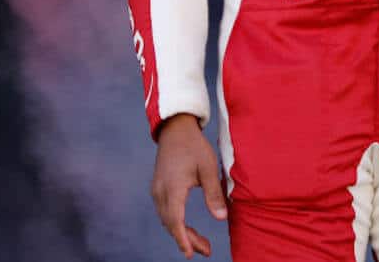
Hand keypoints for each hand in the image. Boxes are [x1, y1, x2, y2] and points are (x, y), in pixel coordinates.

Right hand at [151, 114, 228, 257]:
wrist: (175, 129)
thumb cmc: (194, 146)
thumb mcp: (208, 167)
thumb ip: (213, 193)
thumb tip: (221, 218)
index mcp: (173, 188)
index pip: (176, 221)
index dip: (183, 239)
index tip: (190, 254)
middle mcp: (160, 191)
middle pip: (171, 224)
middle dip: (187, 240)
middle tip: (206, 251)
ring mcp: (157, 190)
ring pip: (167, 220)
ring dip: (182, 233)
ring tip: (201, 244)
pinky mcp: (158, 188)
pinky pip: (165, 212)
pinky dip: (176, 223)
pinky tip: (187, 228)